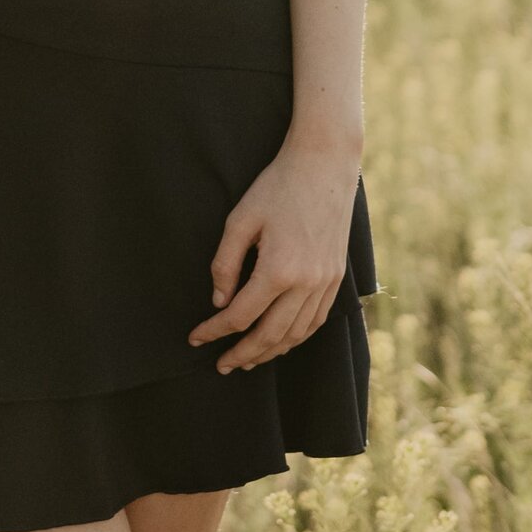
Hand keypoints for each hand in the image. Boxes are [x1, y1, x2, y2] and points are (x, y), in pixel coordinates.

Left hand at [192, 138, 358, 375]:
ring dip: (271, 352)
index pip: (240, 316)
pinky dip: (297, 337)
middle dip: (243, 354)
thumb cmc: (277, 187)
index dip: (214, 331)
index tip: (195, 338)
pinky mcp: (336, 278)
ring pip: (296, 334)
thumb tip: (218, 302)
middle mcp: (306, 283)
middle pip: (270, 335)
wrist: (325, 165)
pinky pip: (317, 321)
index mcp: (278, 270)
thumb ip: (225, 264)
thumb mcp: (240, 220)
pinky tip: (281, 341)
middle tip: (222, 366)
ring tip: (248, 360)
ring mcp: (326, 283)